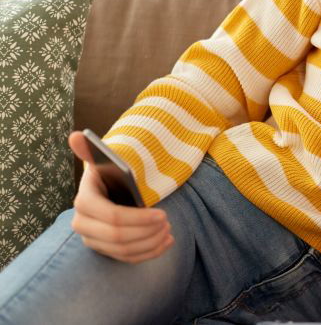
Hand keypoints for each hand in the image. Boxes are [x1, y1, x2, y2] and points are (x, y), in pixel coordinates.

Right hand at [68, 131, 172, 262]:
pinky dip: (149, 253)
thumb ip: (91, 150)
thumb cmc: (111, 174)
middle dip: (147, 231)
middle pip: (118, 237)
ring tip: (169, 231)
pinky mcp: (104, 250)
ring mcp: (93, 240)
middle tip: (168, 222)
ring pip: (123, 250)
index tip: (162, 214)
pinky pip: (127, 258)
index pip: (111, 216)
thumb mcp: (105, 161)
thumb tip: (77, 135)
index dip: (138, 218)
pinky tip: (166, 243)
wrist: (110, 189)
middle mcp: (83, 224)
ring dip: (150, 242)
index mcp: (84, 201)